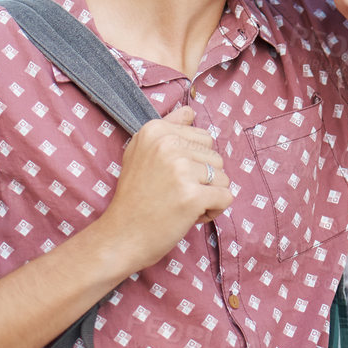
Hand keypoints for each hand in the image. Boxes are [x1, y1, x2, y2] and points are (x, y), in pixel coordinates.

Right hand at [95, 105, 232, 273]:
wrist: (121, 237)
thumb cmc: (134, 198)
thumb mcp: (141, 153)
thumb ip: (167, 129)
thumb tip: (190, 110)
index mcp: (155, 130)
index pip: (202, 138)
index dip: (192, 161)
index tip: (168, 176)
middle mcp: (168, 145)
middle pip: (216, 156)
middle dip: (202, 179)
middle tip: (173, 193)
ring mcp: (180, 169)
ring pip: (224, 177)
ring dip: (208, 195)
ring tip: (180, 204)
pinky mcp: (193, 196)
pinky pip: (226, 197)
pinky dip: (213, 210)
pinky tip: (190, 216)